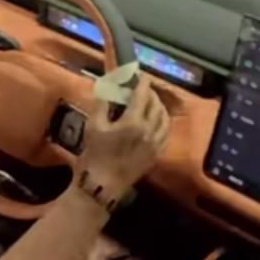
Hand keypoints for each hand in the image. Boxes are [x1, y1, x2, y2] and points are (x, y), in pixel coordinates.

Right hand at [79, 79, 169, 198]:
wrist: (101, 186)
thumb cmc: (94, 155)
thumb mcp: (93, 125)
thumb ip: (102, 103)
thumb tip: (108, 86)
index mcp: (133, 122)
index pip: (142, 94)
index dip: (142, 82)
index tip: (140, 74)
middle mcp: (150, 131)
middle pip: (156, 104)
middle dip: (149, 93)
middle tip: (141, 88)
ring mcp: (155, 144)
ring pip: (164, 118)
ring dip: (158, 106)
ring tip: (150, 102)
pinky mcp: (156, 154)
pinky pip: (166, 133)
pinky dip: (162, 122)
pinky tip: (156, 121)